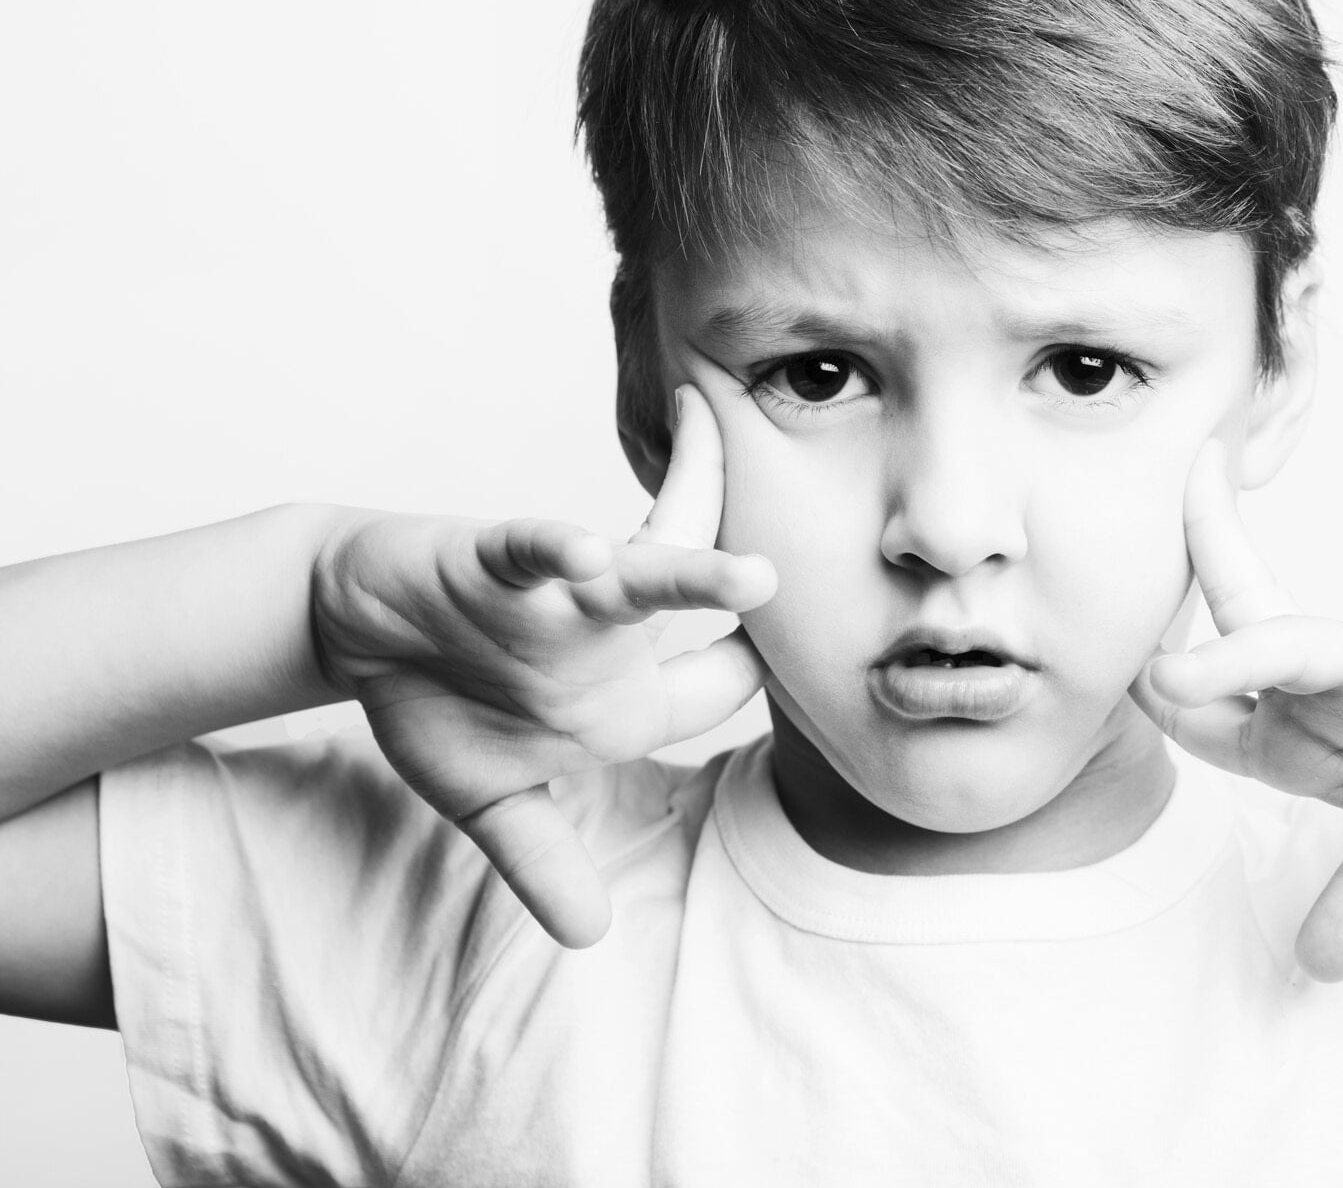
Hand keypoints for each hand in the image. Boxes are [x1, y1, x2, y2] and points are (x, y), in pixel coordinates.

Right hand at [310, 385, 773, 947]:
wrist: (356, 622)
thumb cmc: (442, 697)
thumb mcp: (492, 801)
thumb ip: (545, 861)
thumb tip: (588, 939)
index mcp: (623, 694)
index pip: (715, 692)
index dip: (755, 684)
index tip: (841, 667)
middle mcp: (608, 641)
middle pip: (699, 627)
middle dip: (754, 614)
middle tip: (828, 600)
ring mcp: (557, 597)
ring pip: (636, 578)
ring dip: (691, 575)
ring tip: (752, 577)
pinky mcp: (493, 561)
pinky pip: (530, 550)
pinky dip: (553, 549)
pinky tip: (583, 551)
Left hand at [1129, 440, 1342, 980]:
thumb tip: (1319, 970)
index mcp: (1300, 724)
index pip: (1205, 717)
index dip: (1158, 709)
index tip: (1100, 693)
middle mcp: (1322, 680)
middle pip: (1225, 670)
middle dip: (1172, 671)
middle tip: (1110, 667)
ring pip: (1302, 649)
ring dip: (1245, 659)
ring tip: (1182, 673)